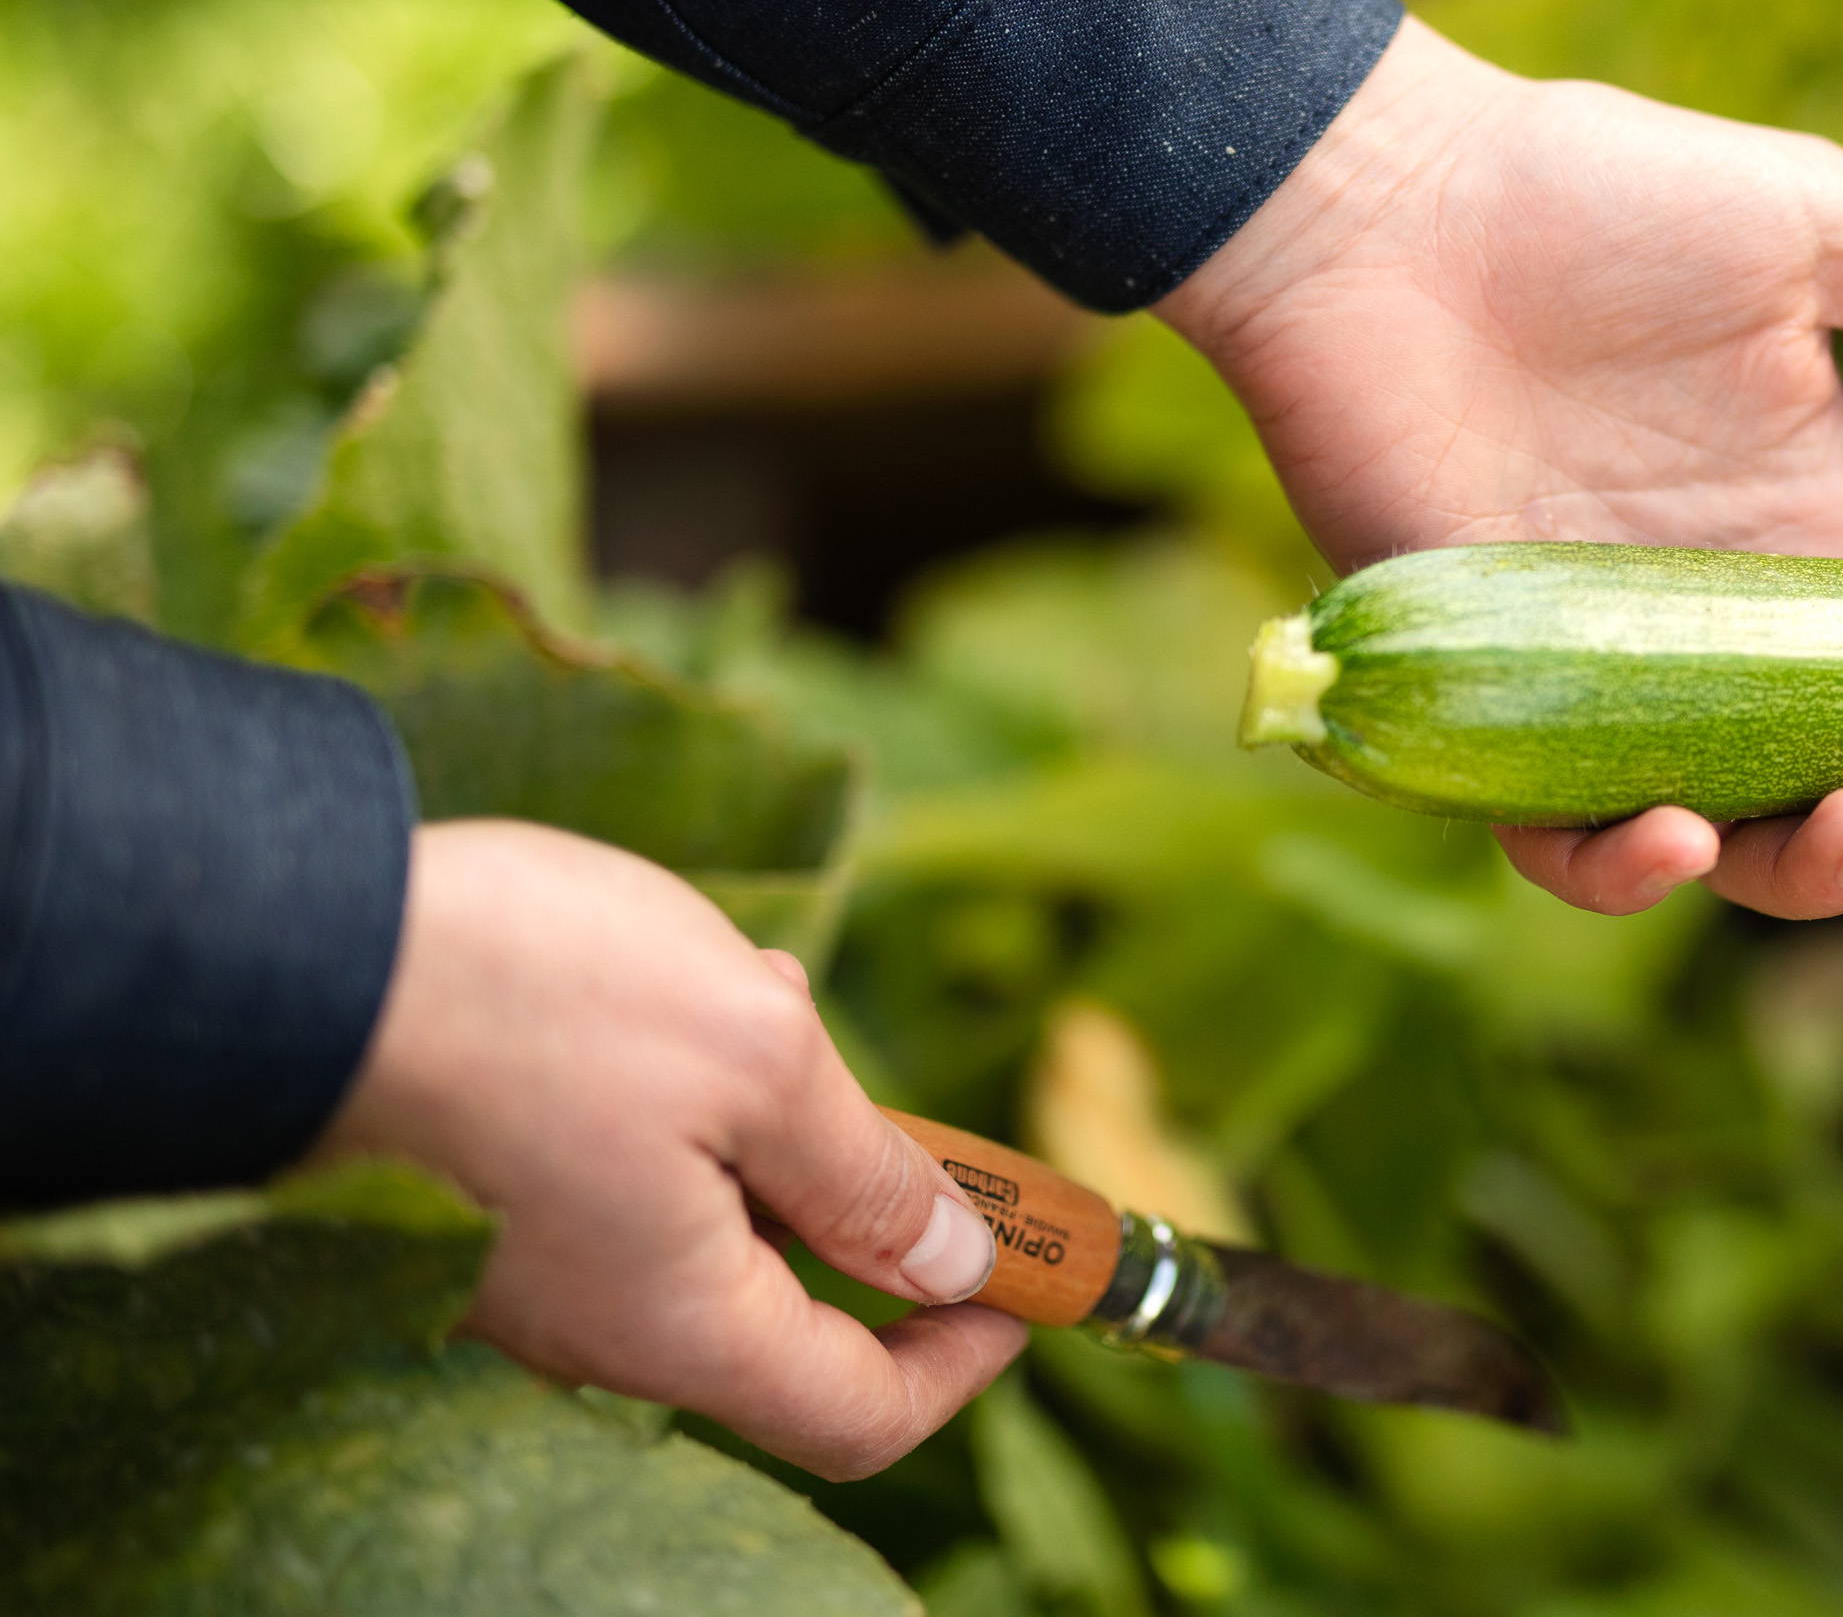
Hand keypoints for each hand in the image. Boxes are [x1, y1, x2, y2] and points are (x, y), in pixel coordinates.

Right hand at [314, 820, 1024, 1478]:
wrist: (295, 946)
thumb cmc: (536, 997)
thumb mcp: (759, 1056)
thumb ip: (866, 1173)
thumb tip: (949, 1260)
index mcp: (686, 1325)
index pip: (860, 1417)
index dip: (965, 1363)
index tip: (1025, 1284)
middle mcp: (601, 1331)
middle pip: (785, 1320)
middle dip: (864, 1206)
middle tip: (880, 1094)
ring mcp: (531, 1273)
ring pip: (706, 1230)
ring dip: (769, 1127)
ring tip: (754, 998)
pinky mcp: (481, 1204)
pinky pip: (626, 1188)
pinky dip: (688, 1104)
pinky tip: (669, 989)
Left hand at [1162, 19, 1842, 937]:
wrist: (1385, 204)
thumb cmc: (1592, 197)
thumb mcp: (1826, 238)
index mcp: (1832, 537)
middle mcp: (1738, 635)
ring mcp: (1618, 680)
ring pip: (1738, 847)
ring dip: (1819, 877)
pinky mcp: (1492, 700)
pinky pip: (1557, 837)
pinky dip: (1619, 867)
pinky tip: (1674, 838)